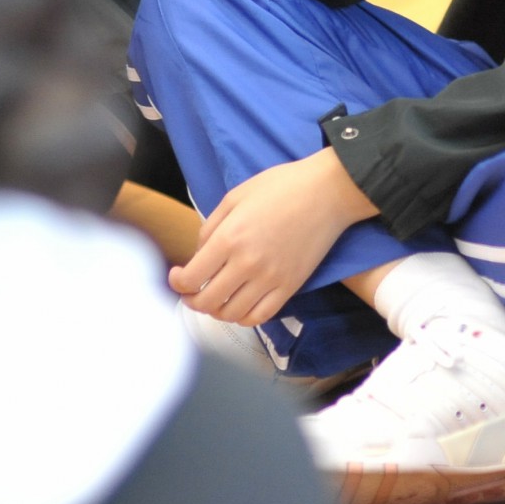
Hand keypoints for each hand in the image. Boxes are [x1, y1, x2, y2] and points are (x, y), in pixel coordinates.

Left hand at [169, 148, 376, 325]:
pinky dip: (243, 317)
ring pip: (232, 315)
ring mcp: (271, 279)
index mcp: (230, 238)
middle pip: (207, 302)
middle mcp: (247, 264)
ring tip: (216, 298)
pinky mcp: (290, 287)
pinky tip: (239, 304)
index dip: (177, 282)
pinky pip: (260, 316)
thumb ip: (211, 227)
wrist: (328, 192)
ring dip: (216, 311)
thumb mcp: (235, 196)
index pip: (191, 278)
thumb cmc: (280, 186)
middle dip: (192, 300)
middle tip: (192, 291)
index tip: (177, 276)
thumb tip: (199, 255)